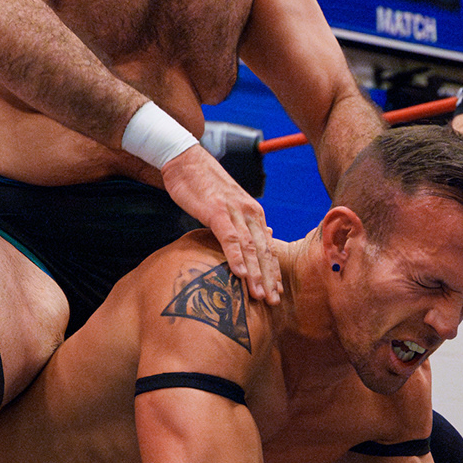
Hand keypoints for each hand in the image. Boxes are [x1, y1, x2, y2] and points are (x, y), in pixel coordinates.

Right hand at [159, 143, 280, 303]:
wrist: (186, 160)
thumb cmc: (204, 185)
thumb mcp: (227, 207)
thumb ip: (241, 224)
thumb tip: (258, 238)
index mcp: (254, 214)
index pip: (267, 248)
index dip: (273, 272)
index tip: (277, 293)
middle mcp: (250, 213)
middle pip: (264, 252)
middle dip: (269, 279)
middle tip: (274, 302)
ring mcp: (234, 212)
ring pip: (250, 248)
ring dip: (257, 274)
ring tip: (260, 295)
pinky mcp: (216, 211)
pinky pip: (229, 237)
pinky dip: (236, 256)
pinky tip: (240, 273)